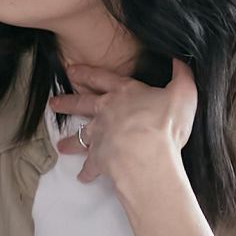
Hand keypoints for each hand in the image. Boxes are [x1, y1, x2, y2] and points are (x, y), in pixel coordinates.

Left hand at [50, 58, 197, 187]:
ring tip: (61, 146)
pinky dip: (87, 172)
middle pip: (81, 105)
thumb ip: (181, 75)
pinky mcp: (99, 158)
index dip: (87, 73)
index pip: (102, 78)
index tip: (71, 70)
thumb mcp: (182, 93)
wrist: (145, 153)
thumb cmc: (164, 122)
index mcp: (124, 94)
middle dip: (67, 103)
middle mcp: (106, 112)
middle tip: (53, 104)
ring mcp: (99, 135)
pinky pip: (90, 166)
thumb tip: (179, 59)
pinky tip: (83, 177)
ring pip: (80, 136)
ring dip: (70, 142)